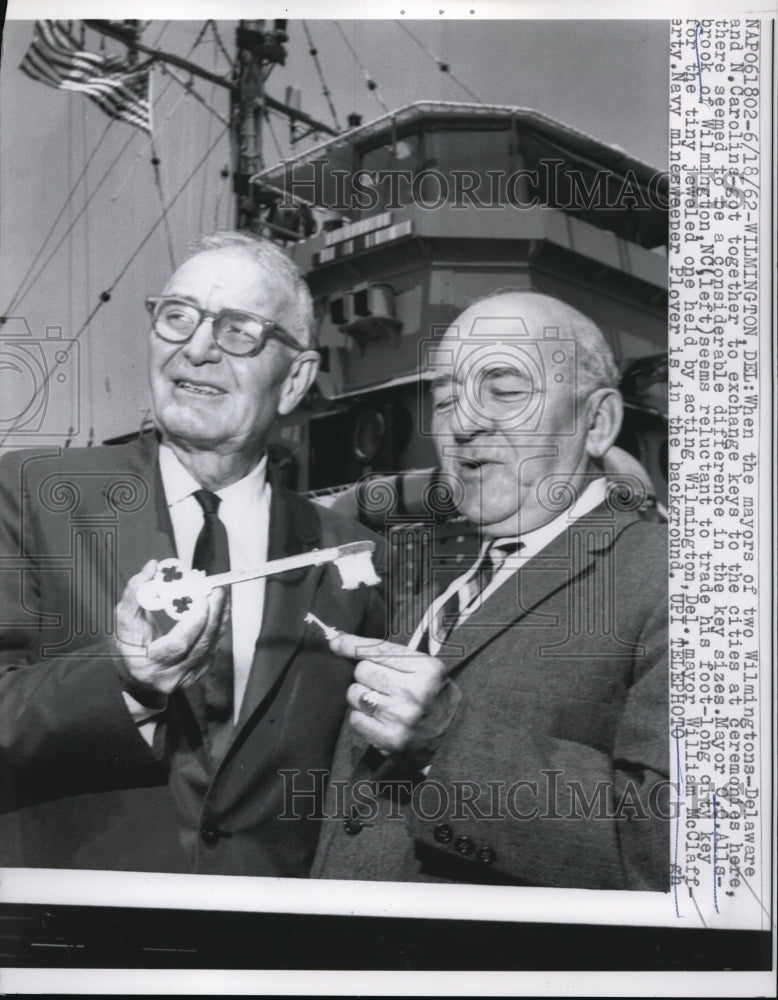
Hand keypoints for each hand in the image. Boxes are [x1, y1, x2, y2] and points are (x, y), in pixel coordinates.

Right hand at [113, 559, 227, 699]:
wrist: (133, 674)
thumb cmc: (127, 644)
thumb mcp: (124, 619)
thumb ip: (135, 592)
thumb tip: (153, 566)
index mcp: (147, 665)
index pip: (178, 645)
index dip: (194, 622)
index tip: (200, 597)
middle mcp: (169, 677)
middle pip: (200, 646)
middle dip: (213, 615)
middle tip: (216, 589)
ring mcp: (186, 678)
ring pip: (211, 646)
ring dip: (219, 618)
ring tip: (220, 593)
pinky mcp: (197, 674)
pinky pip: (213, 647)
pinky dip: (217, 626)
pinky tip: (218, 608)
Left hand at [328, 631, 460, 754]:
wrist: (457, 736)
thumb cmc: (434, 695)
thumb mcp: (425, 668)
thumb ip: (389, 654)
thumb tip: (339, 641)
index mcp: (427, 668)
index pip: (378, 650)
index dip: (352, 644)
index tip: (336, 642)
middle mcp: (415, 691)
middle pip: (362, 671)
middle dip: (366, 675)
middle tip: (381, 684)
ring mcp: (403, 717)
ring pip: (355, 694)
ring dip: (361, 696)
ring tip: (380, 701)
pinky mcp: (392, 740)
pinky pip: (356, 720)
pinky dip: (361, 718)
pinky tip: (378, 719)